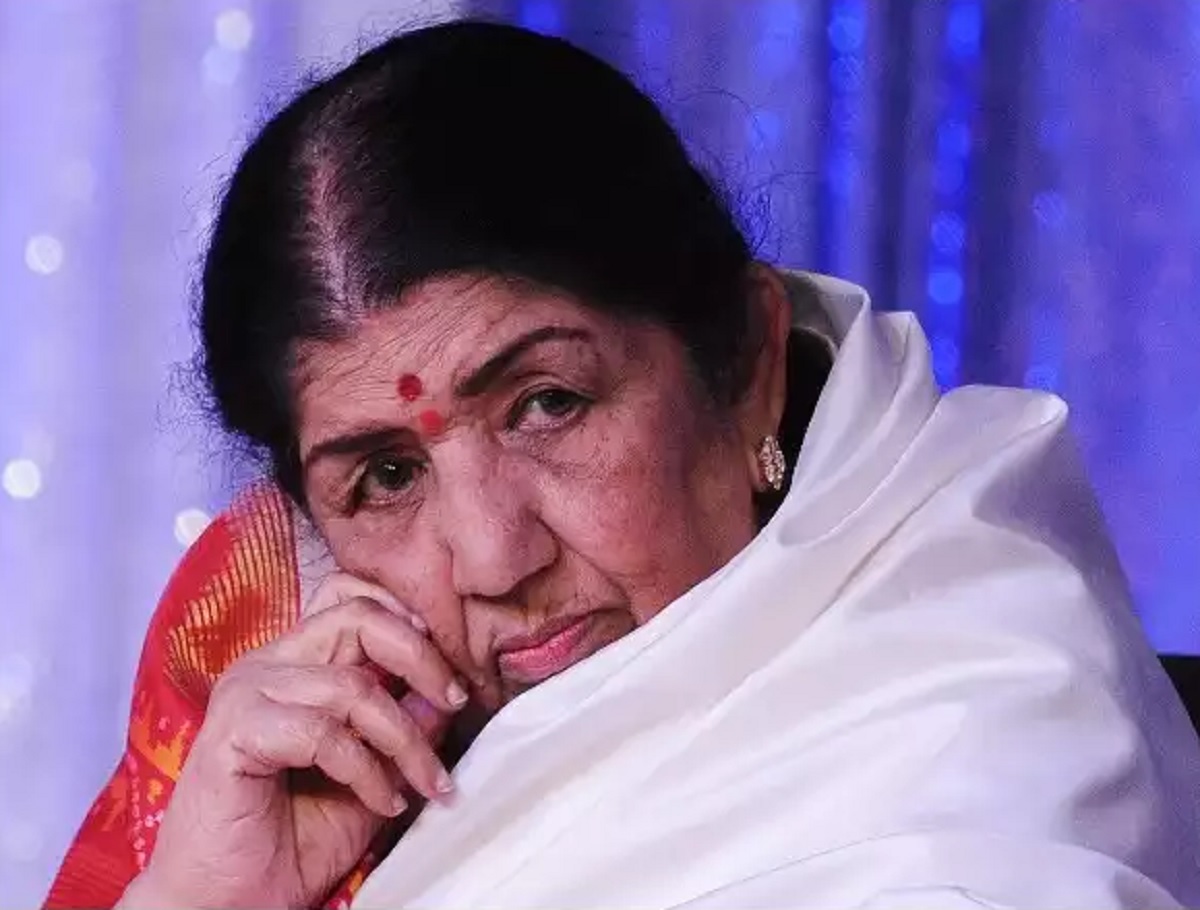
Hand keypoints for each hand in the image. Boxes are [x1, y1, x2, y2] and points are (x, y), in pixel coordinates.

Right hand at [121, 574, 464, 909]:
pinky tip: (382, 802)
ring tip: (425, 783)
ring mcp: (246, 692)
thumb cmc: (294, 840)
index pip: (351, 597)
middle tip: (456, 701)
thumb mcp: (374, 775)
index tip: (448, 671)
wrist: (230, 904)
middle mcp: (267, 664)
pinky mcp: (233, 732)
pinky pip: (323, 733)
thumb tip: (447, 693)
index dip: (407, 617)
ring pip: (351, 685)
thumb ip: (405, 728)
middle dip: (421, 658)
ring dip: (404, 739)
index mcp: (295, 662)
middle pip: (358, 617)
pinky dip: (366, 770)